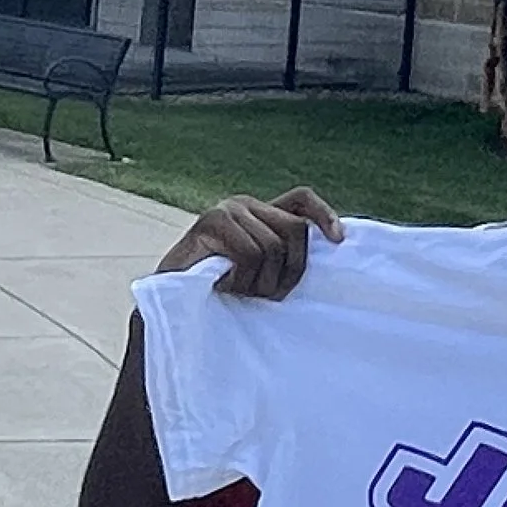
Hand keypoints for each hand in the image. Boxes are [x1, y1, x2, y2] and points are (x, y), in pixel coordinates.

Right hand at [157, 188, 343, 297]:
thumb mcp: (258, 274)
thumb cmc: (216, 294)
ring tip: (238, 292)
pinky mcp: (210, 222)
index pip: (301, 199)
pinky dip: (242, 279)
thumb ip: (280, 256)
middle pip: (296, 231)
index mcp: (259, 214)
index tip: (338, 242)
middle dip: (290, 272)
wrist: (168, 307)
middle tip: (265, 296)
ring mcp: (226, 210)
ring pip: (273, 247)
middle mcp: (244, 204)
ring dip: (261, 282)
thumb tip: (330, 252)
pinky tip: (224, 286)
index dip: (324, 214)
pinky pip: (249, 253)